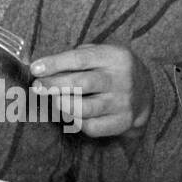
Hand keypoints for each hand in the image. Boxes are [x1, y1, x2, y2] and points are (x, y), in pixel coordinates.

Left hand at [28, 45, 153, 137]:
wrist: (146, 91)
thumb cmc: (109, 70)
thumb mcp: (99, 55)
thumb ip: (74, 59)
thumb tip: (41, 69)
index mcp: (114, 57)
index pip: (79, 59)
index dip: (54, 64)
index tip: (35, 68)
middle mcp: (121, 80)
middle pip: (81, 84)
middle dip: (53, 85)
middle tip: (37, 86)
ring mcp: (123, 103)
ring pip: (85, 108)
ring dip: (61, 104)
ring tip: (53, 99)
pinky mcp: (122, 122)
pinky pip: (92, 127)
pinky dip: (75, 121)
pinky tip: (71, 113)